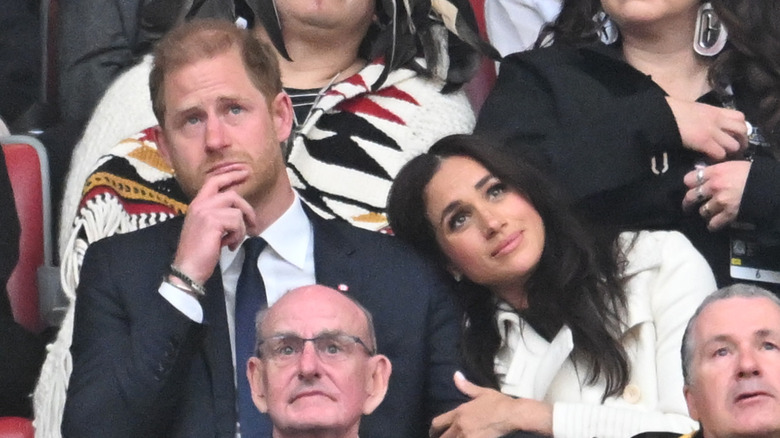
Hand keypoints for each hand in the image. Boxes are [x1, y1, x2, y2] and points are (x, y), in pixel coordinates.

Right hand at [172, 170, 259, 283]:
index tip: (245, 172)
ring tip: (233, 241)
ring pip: (237, 212)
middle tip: (254, 223)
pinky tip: (228, 246)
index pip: (214, 181)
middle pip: (232, 195)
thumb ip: (218, 215)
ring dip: (240, 229)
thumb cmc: (199, 252)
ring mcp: (205, 211)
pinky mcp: (212, 221)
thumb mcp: (208, 228)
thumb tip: (240, 212)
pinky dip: (237, 236)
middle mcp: (200, 204)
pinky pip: (237, 223)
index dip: (231, 175)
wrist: (188, 268)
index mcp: (197, 204)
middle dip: (247, 209)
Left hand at [429, 372, 552, 437]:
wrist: (512, 414)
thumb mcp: (482, 392)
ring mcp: (468, 436)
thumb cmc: (498, 403)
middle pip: (443, 437)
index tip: (434, 432)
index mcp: (459, 413)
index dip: (433, 429)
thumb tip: (456, 375)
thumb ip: (466, 386)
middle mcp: (460, 426)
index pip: (438, 423)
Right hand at [666, 96, 747, 160]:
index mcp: (715, 110)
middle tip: (734, 148)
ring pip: (734, 144)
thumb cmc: (673, 110)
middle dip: (741, 141)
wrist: (661, 114)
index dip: (740, 127)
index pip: (740, 117)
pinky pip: (720, 153)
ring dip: (729, 151)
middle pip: (742, 130)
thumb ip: (705, 116)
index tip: (735, 135)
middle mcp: (718, 120)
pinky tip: (710, 158)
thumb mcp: (694, 109)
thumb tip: (709, 124)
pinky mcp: (704, 142)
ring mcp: (712, 131)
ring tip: (722, 155)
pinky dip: (717, 158)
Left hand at [682, 161, 750, 229]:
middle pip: (691, 196)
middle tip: (688, 206)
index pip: (689, 178)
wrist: (770, 186)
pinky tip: (714, 225)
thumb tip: (703, 172)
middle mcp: (714, 186)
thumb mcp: (734, 165)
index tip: (691, 187)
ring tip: (708, 213)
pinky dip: (713, 225)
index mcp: (715, 171)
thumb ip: (717, 170)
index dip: (689, 184)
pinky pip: (713, 223)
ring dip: (705, 213)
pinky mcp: (728, 214)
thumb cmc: (755, 172)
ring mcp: (720, 201)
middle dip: (688, 202)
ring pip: (703, 211)